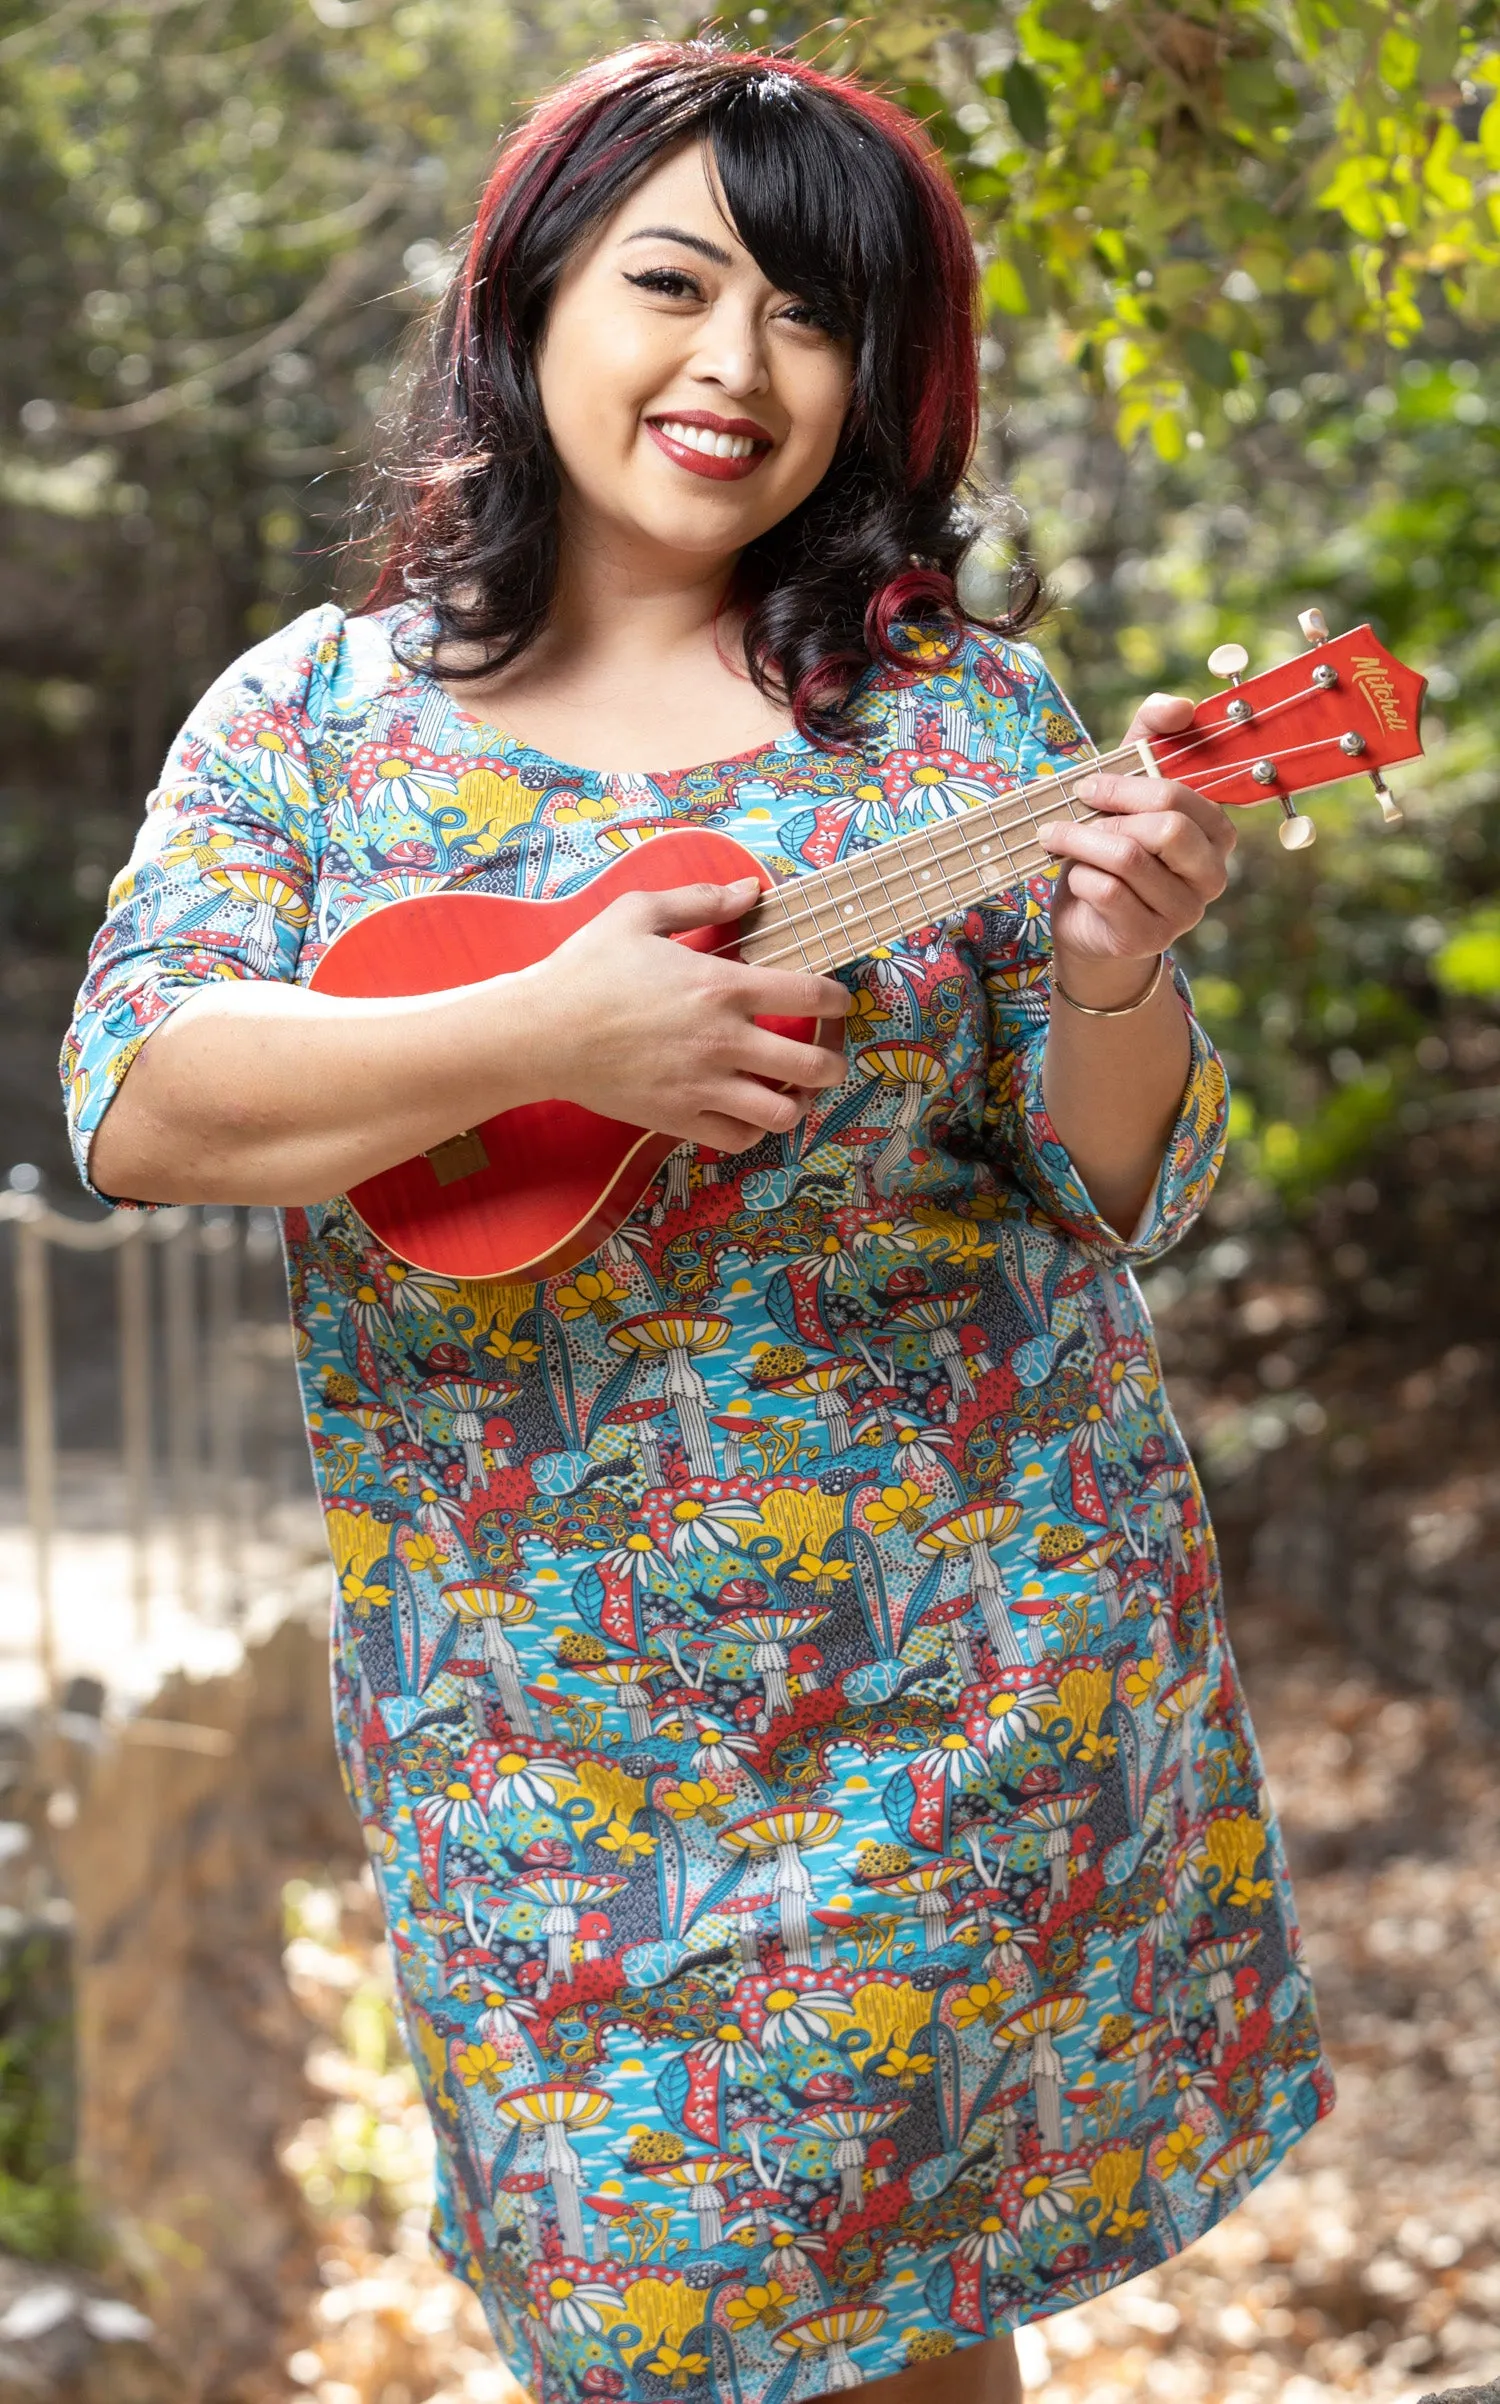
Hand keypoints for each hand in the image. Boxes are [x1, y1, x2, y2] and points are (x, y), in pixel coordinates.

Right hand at [519, 876, 851, 1151]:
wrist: (539, 1032)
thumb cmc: (586, 969)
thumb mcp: (638, 913)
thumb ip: (701, 899)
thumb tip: (752, 889)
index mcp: (721, 986)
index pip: (811, 996)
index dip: (839, 1000)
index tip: (838, 1002)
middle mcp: (722, 1040)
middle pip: (813, 1066)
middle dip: (833, 1063)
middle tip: (827, 1058)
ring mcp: (702, 1085)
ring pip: (783, 1113)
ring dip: (799, 1103)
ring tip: (794, 1092)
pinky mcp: (678, 1118)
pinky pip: (740, 1139)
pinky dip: (754, 1129)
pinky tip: (749, 1111)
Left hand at [1042, 693, 1233, 1006]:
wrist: (1091, 921)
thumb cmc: (1113, 848)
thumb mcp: (1129, 790)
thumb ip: (1152, 738)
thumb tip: (1180, 705)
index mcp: (1216, 834)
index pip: (1182, 797)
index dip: (1127, 785)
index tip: (1087, 785)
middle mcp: (1212, 875)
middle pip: (1166, 828)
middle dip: (1107, 814)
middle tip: (1069, 811)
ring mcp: (1184, 912)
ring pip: (1130, 859)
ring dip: (1080, 842)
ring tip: (1055, 839)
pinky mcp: (1148, 938)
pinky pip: (1107, 893)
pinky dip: (1079, 877)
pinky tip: (1074, 877)